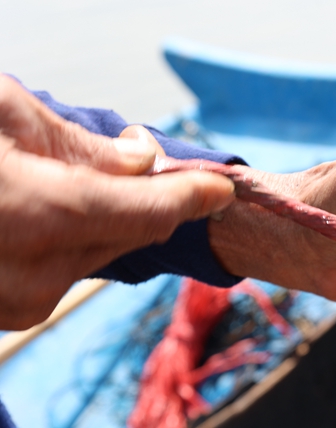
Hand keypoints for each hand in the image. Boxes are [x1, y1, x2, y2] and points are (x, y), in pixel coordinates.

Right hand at [0, 76, 234, 329]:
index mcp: (38, 215)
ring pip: (99, 251)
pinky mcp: (0, 313)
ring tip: (49, 175)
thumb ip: (79, 145)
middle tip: (133, 152)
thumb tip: (141, 157)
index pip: (148, 210)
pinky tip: (33, 209)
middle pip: (130, 231)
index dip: (191, 194)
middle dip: (142, 193)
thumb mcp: (2, 115)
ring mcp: (13, 302)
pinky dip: (66, 237)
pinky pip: (61, 269)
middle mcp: (32, 274)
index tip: (221, 186)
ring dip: (101, 214)